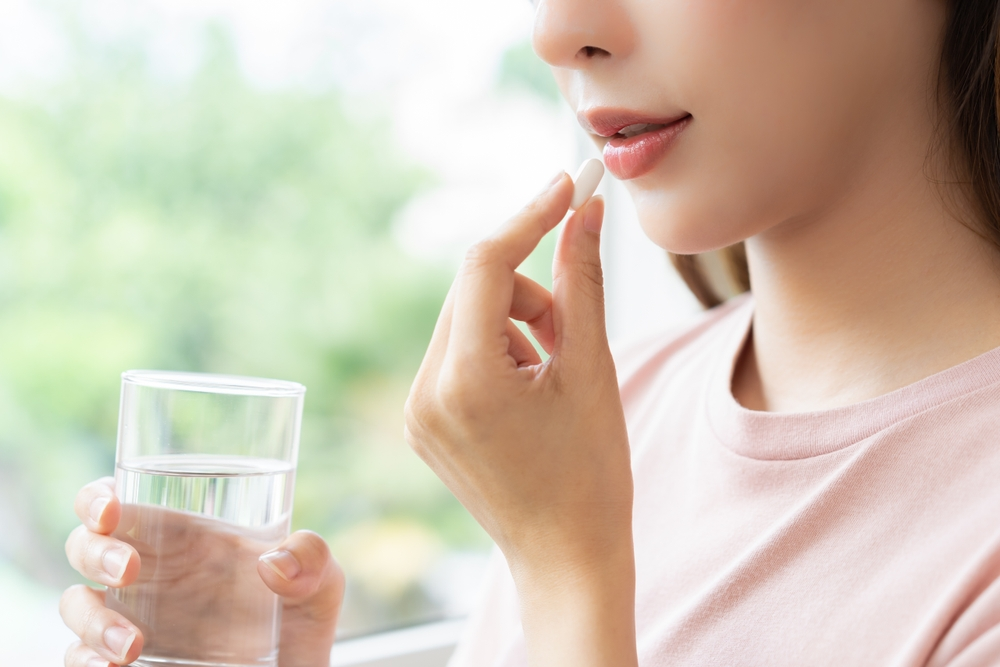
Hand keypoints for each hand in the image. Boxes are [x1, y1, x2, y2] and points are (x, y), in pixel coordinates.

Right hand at [61, 477, 343, 666]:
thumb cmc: (299, 625)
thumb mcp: (320, 585)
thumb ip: (312, 558)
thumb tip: (274, 563)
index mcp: (181, 540)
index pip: (119, 505)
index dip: (98, 499)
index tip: (109, 510)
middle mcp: (148, 577)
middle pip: (85, 547)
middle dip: (94, 551)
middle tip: (129, 570)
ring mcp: (131, 622)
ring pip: (77, 608)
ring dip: (92, 621)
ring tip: (132, 646)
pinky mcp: (123, 665)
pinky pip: (80, 659)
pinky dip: (85, 661)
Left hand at [404, 174, 636, 664]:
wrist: (566, 558)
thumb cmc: (590, 475)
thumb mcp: (592, 370)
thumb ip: (582, 283)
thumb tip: (583, 215)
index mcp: (465, 380)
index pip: (486, 265)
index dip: (529, 218)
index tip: (567, 187)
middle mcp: (426, 392)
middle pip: (474, 290)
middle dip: (529, 291)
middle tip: (574, 326)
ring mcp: (418, 410)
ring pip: (467, 320)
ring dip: (516, 323)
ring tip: (555, 374)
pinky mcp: (423, 421)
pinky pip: (458, 353)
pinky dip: (497, 351)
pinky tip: (530, 392)